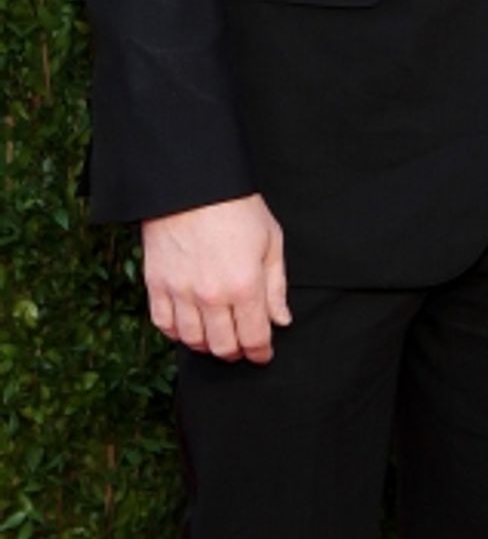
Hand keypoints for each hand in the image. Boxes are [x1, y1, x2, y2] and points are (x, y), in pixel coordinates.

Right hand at [142, 193, 289, 362]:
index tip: (263, 354)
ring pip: (193, 341)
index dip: (261, 352)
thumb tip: (281, 320)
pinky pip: (164, 325)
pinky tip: (189, 327)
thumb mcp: (270, 241)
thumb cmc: (237, 208)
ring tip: (217, 336)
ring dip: (208, 345)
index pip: (254, 338)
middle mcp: (212, 296)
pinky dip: (177, 333)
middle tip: (242, 347)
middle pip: (223, 346)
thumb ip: (276, 286)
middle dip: (237, 353)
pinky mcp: (157, 285)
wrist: (194, 184)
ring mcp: (181, 292)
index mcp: (245, 285)